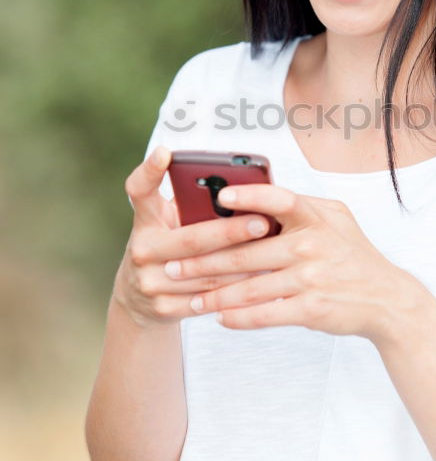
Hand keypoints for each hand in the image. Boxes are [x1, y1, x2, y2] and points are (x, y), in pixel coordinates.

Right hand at [114, 146, 274, 328]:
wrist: (139, 299)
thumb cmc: (169, 245)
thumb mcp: (169, 220)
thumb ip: (192, 204)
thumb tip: (241, 188)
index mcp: (145, 219)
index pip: (139, 189)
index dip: (150, 170)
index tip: (166, 152)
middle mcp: (141, 248)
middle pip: (190, 239)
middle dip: (230, 232)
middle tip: (263, 222)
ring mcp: (149, 282)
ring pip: (205, 273)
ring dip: (243, 264)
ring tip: (272, 251)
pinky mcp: (162, 308)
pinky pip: (207, 299)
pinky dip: (235, 290)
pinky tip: (260, 280)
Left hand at [161, 181, 429, 346]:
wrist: (387, 299)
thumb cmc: (352, 254)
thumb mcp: (336, 218)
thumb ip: (300, 205)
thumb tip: (255, 195)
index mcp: (316, 216)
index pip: (279, 199)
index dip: (249, 197)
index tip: (218, 197)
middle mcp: (312, 245)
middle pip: (247, 252)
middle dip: (203, 261)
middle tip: (172, 266)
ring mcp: (311, 278)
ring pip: (250, 287)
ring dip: (214, 296)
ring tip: (190, 299)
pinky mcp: (311, 309)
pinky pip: (266, 314)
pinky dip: (239, 318)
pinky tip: (219, 318)